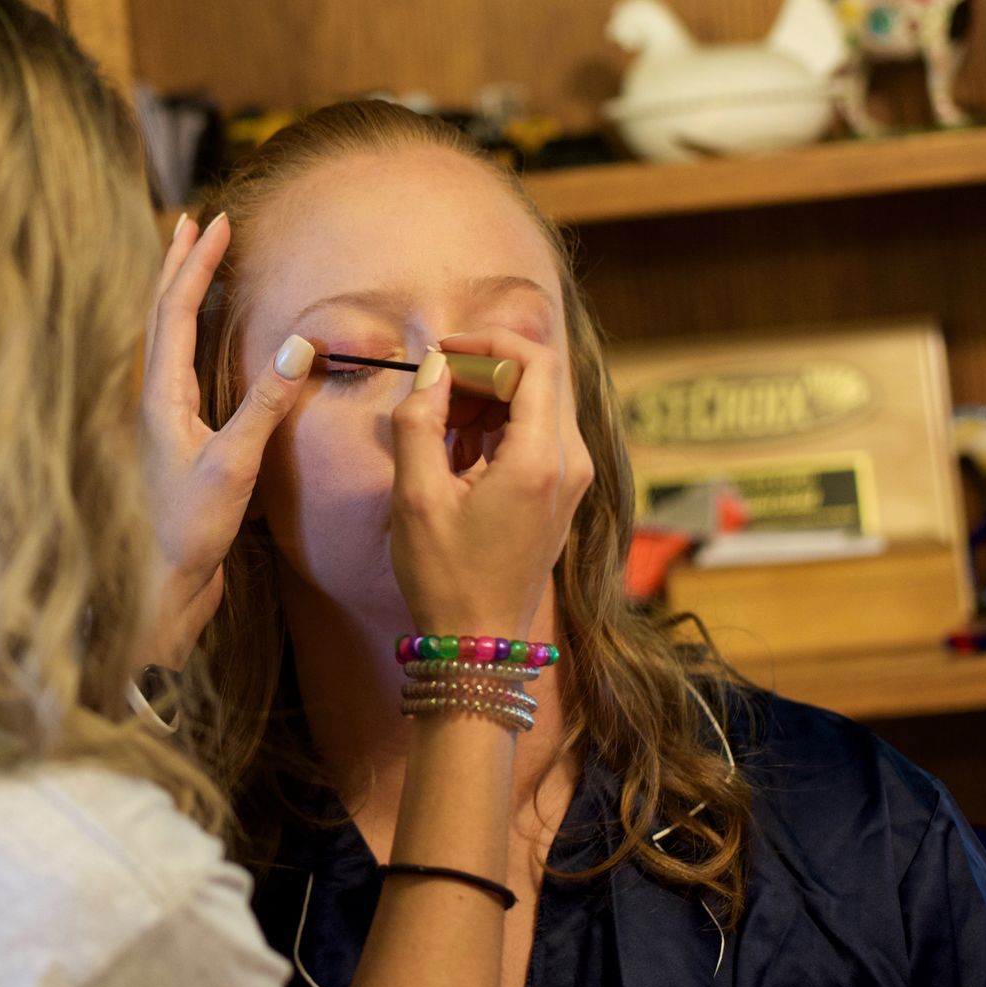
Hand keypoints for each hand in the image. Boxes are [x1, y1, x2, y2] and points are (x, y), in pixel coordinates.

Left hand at [139, 213, 312, 667]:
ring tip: (192, 263)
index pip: (173, 312)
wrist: (161, 588)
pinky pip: (180, 370)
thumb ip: (264, 405)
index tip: (214, 222)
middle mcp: (152, 401)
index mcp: (158, 397)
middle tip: (191, 222)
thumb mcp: (232, 465)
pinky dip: (192, 337)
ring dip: (180, 296)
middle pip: (159, 315)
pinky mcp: (177, 442)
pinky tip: (205, 342)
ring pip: (166, 340)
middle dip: (177, 266)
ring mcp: (162, 421)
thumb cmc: (186, 531)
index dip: (195, 265)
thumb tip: (298, 343)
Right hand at [387, 328, 592, 640]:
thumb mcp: (415, 496)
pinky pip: (534, 435)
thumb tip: (433, 371)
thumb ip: (420, 421)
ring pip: (534, 405)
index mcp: (540, 460)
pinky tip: (454, 454)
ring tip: (436, 428)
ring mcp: (570, 480)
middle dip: (481, 372)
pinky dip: (495, 428)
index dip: (487, 342)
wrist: (478, 644)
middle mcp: (570, 464)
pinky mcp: (560, 493)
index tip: (442, 352)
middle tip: (430, 391)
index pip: (535, 361)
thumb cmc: (445, 577)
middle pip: (536, 379)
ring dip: (485, 401)